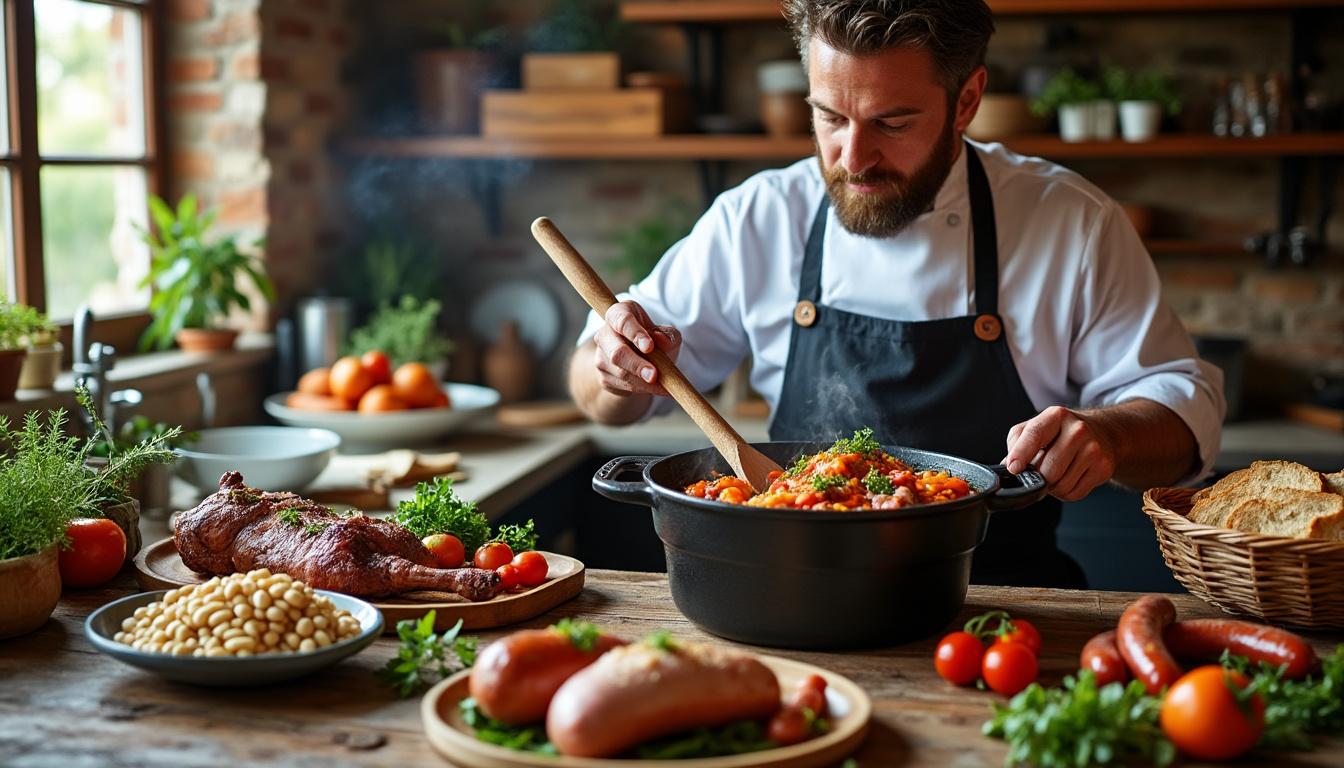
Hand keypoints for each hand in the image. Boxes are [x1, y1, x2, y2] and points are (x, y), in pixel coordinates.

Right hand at [592, 300, 681, 397]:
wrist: (643, 360)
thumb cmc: (654, 340)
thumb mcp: (667, 334)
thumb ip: (668, 335)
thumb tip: (661, 339)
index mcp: (618, 314)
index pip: (622, 321)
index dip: (635, 333)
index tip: (649, 346)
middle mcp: (604, 334)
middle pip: (617, 352)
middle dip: (636, 365)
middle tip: (654, 375)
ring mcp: (601, 357)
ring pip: (620, 373)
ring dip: (643, 382)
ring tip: (664, 386)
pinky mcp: (604, 377)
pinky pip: (623, 386)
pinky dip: (642, 389)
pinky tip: (657, 388)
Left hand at [1002, 406, 1117, 501]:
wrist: (1101, 432)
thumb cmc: (1061, 432)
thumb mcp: (1036, 427)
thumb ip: (1017, 443)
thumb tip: (1007, 465)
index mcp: (1056, 416)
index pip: (1035, 435)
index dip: (1021, 453)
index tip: (1013, 468)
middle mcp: (1078, 430)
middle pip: (1049, 469)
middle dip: (1038, 478)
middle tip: (1039, 472)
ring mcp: (1093, 449)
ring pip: (1061, 485)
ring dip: (1052, 487)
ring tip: (1055, 474)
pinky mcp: (1103, 467)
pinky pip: (1075, 493)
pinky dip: (1065, 493)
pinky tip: (1068, 478)